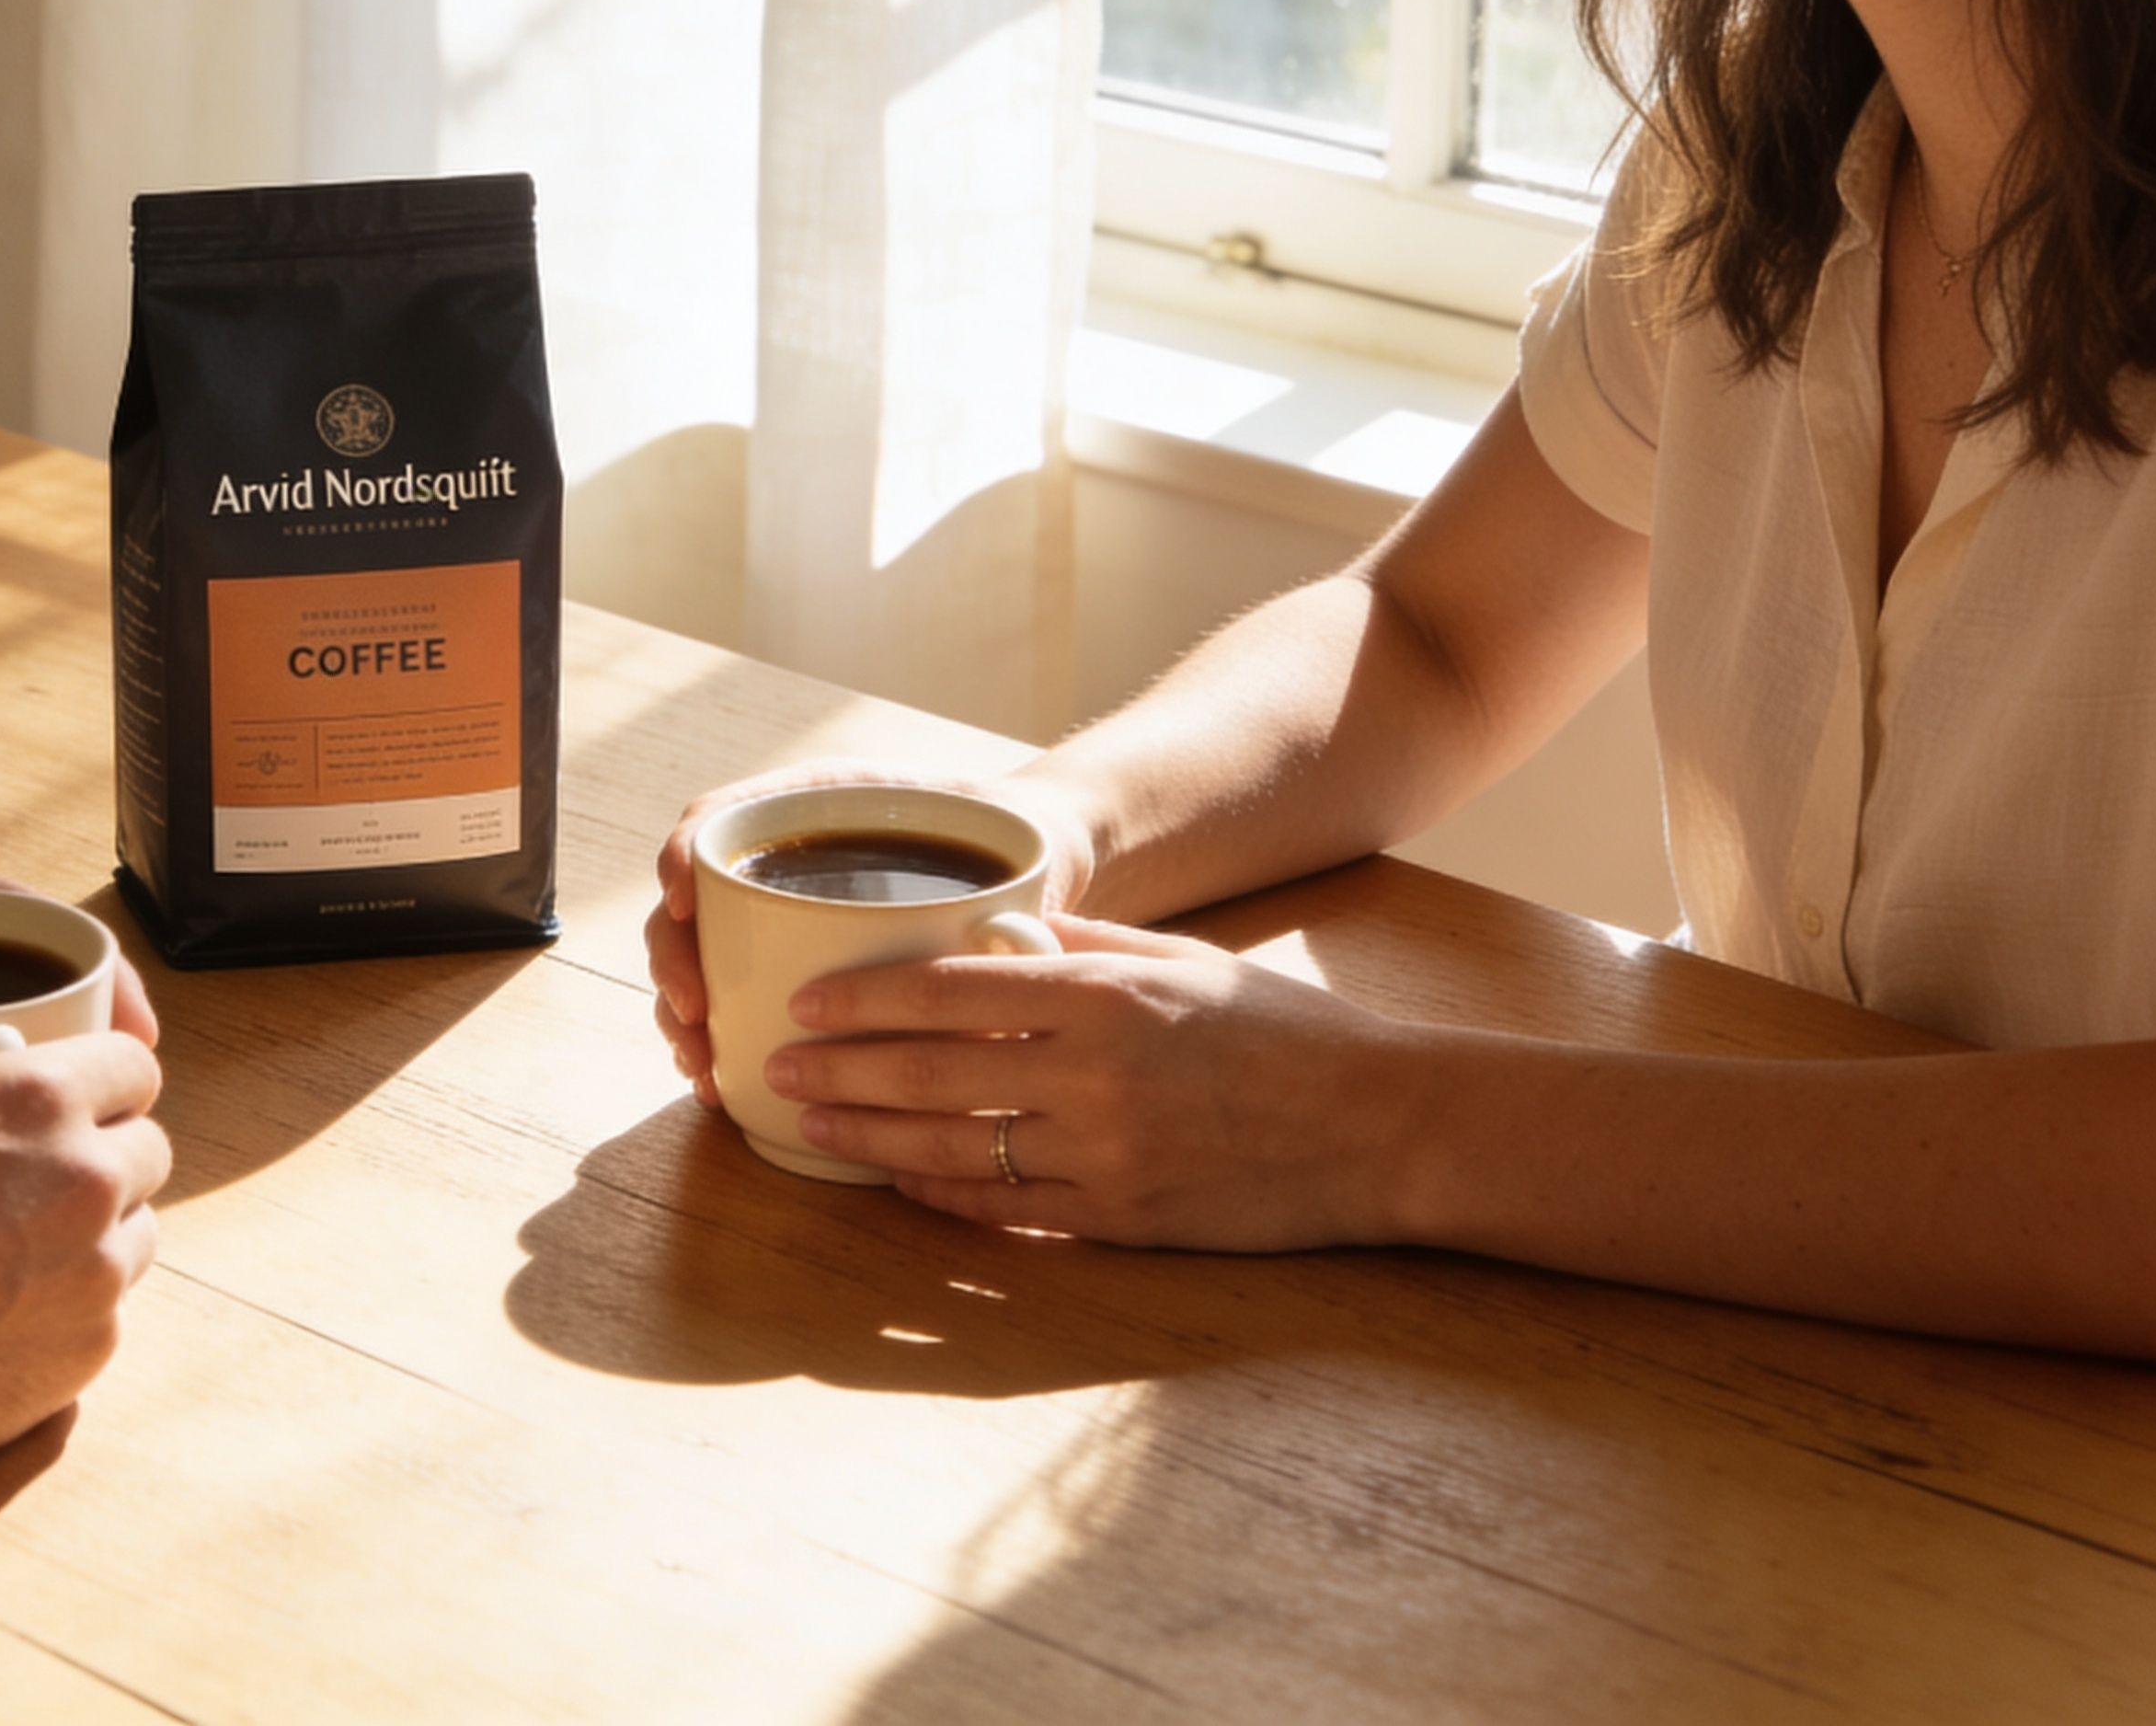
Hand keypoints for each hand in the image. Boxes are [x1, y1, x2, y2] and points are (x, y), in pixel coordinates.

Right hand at [0, 1026, 170, 1481]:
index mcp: (37, 1098)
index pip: (132, 1062)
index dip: (103, 1076)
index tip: (78, 1098)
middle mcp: (88, 1177)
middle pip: (148, 1148)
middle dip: (104, 1152)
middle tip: (38, 1177)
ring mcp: (99, 1270)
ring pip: (138, 1230)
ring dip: (97, 1230)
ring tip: (17, 1249)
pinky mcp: (90, 1348)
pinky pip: (107, 1309)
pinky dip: (70, 1303)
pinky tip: (1, 1313)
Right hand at [641, 764, 1097, 1111]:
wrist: (1032, 868)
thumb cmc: (1020, 844)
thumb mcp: (1011, 842)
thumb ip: (998, 877)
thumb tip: (1004, 937)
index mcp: (817, 805)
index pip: (723, 816)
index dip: (684, 855)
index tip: (682, 900)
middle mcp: (784, 857)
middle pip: (694, 896)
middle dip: (674, 956)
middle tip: (693, 1011)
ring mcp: (776, 914)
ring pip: (699, 954)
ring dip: (681, 1011)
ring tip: (698, 1062)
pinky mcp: (785, 968)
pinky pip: (728, 996)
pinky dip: (711, 1037)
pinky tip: (716, 1079)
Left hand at [764, 916, 1421, 1250]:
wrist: (1381, 1127)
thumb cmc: (1283, 1031)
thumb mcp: (1182, 961)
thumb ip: (1082, 947)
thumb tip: (991, 935)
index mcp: (1102, 996)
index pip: (949, 990)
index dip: (863, 998)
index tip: (805, 1001)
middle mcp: (1091, 1076)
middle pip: (928, 1072)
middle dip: (839, 1071)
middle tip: (774, 1067)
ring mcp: (1102, 1156)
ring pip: (950, 1148)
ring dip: (867, 1139)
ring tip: (809, 1126)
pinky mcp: (1120, 1221)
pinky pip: (1003, 1211)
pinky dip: (938, 1196)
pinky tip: (894, 1181)